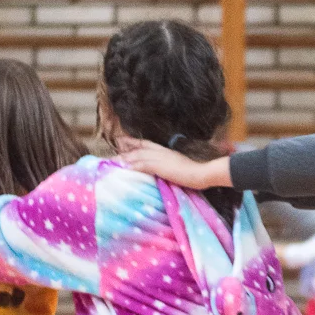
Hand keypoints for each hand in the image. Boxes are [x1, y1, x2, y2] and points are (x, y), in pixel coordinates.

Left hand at [116, 138, 230, 189]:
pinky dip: (133, 165)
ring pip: (138, 156)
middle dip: (125, 149)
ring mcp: (161, 158)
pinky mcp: (161, 166)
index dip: (134, 142)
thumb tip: (163, 170)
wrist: (203, 173)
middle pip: (139, 149)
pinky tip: (125, 168)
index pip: (147, 144)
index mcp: (166, 151)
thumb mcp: (180, 167)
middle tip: (111, 151)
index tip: (122, 142)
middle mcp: (162, 152)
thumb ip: (170, 167)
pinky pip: (143, 165)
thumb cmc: (197, 172)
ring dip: (125, 158)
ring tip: (113, 162)